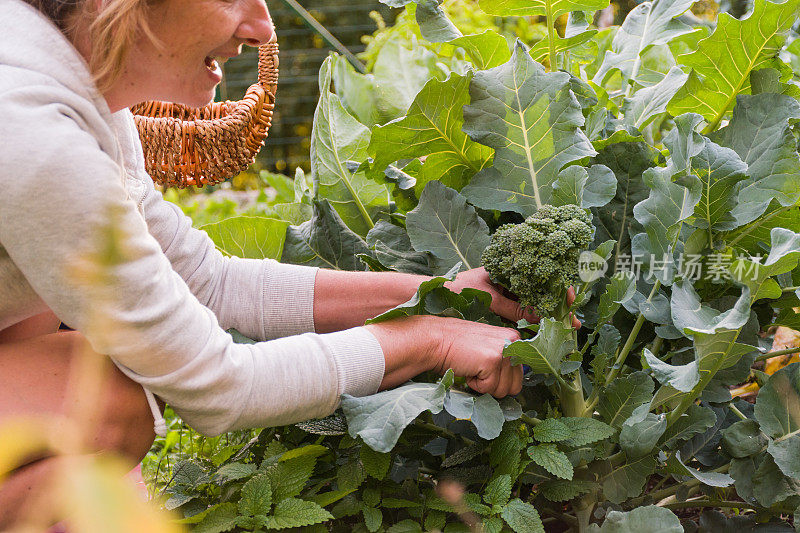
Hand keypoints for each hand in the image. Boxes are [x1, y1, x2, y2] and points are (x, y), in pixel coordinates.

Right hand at [365, 315, 522, 397]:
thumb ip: (504, 359)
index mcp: (514, 337)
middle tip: (476, 368)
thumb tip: (514, 385)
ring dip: (484, 385)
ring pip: (503, 391)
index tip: (485, 369)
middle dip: (494, 385)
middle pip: (516, 386)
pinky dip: (475, 385)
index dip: (501, 378)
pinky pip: (488, 389)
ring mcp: (504, 350)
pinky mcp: (493, 360)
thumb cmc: (456, 345)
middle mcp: (514, 341)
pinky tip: (467, 368)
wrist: (434, 340)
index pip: (520, 374)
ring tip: (471, 366)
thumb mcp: (487, 346)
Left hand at [447, 267, 580, 328]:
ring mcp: (508, 292)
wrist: (436, 295)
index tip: (570, 299)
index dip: (559, 288)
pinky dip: (535, 320)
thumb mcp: (489, 298)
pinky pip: (524, 311)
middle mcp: (513, 279)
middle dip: (559, 305)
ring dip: (550, 314)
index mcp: (510, 269)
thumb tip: (541, 318)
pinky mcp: (502, 305)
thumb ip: (513, 309)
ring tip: (566, 328)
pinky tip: (546, 329)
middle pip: (543, 290)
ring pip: (535, 302)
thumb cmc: (459, 289)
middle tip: (573, 323)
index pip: (542, 275)